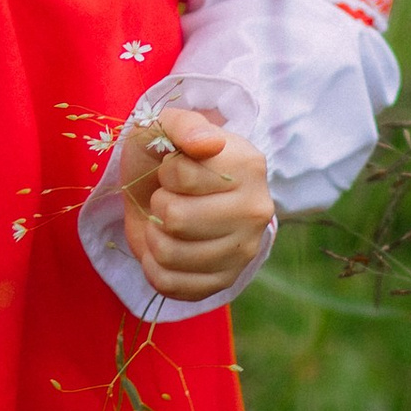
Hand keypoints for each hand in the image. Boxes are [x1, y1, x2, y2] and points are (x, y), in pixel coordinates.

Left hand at [119, 102, 274, 302]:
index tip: (175, 169)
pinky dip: (154, 267)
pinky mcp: (225, 281)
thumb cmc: (167, 157)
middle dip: (158, 205)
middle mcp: (256, 210)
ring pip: (170, 254)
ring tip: (166, 223)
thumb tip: (208, 143)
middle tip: (169, 198)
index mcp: (248, 165)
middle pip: (177, 219)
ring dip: (153, 236)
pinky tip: (165, 249)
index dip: (165, 172)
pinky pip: (171, 285)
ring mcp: (244, 250)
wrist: (166, 193)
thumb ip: (184, 125)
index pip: (180, 175)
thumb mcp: (167, 127)